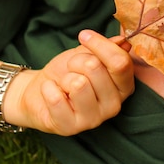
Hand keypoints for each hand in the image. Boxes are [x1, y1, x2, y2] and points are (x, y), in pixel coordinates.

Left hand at [5, 30, 133, 134]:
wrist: (39, 91)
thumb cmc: (67, 72)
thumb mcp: (86, 55)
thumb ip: (105, 48)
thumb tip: (122, 41)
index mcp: (124, 86)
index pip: (121, 62)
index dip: (100, 44)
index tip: (84, 35)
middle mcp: (114, 105)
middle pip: (95, 68)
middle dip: (76, 61)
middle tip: (71, 70)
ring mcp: (94, 120)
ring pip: (77, 84)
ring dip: (64, 78)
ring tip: (63, 85)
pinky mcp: (70, 128)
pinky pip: (56, 99)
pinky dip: (48, 89)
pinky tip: (52, 94)